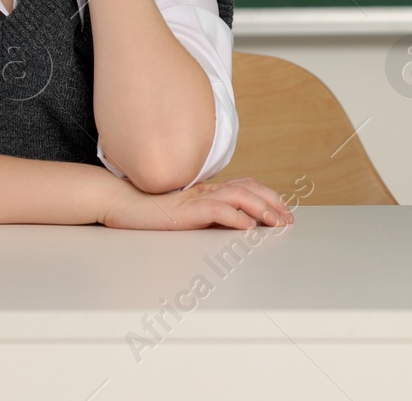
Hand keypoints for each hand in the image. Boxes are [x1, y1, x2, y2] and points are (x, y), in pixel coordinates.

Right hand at [101, 176, 296, 230]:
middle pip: (249, 188)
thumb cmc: (150, 210)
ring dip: (261, 209)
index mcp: (207, 189)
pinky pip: (216, 211)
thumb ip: (207, 212)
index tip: (284, 211)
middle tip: (288, 219)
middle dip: (273, 203)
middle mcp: (206, 189)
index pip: (246, 185)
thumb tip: (233, 222)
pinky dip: (235, 217)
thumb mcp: (186, 211)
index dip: (268, 196)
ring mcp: (196, 198)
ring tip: (275, 222)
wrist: (123, 203)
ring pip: (238, 197)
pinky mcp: (186, 210)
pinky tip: (247, 225)